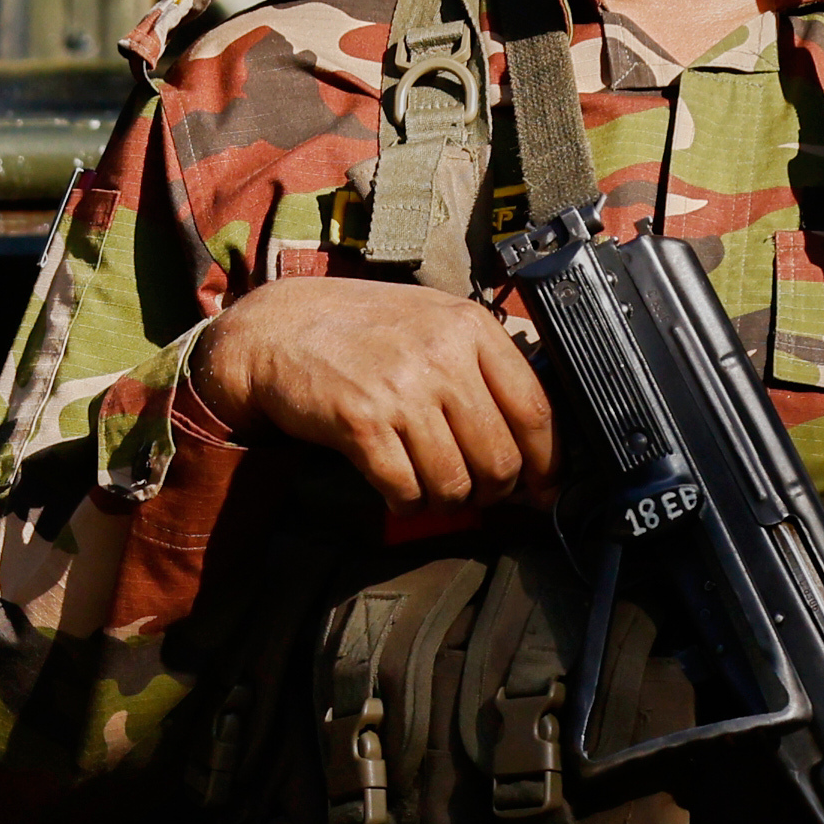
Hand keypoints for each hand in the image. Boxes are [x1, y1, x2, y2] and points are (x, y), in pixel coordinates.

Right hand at [189, 277, 554, 520]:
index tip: (544, 488)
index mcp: (470, 327)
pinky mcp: (361, 422)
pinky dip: (406, 503)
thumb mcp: (433, 320)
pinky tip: (398, 488)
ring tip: (432, 488)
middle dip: (494, 491)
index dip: (546, 462)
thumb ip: (484, 365)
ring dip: (448, 501)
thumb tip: (535, 437)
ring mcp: (401, 388)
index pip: (534, 409)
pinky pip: (405, 491)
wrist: (278, 330)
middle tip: (479, 493)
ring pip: (455, 483)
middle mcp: (441, 355)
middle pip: (499, 457)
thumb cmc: (362, 329)